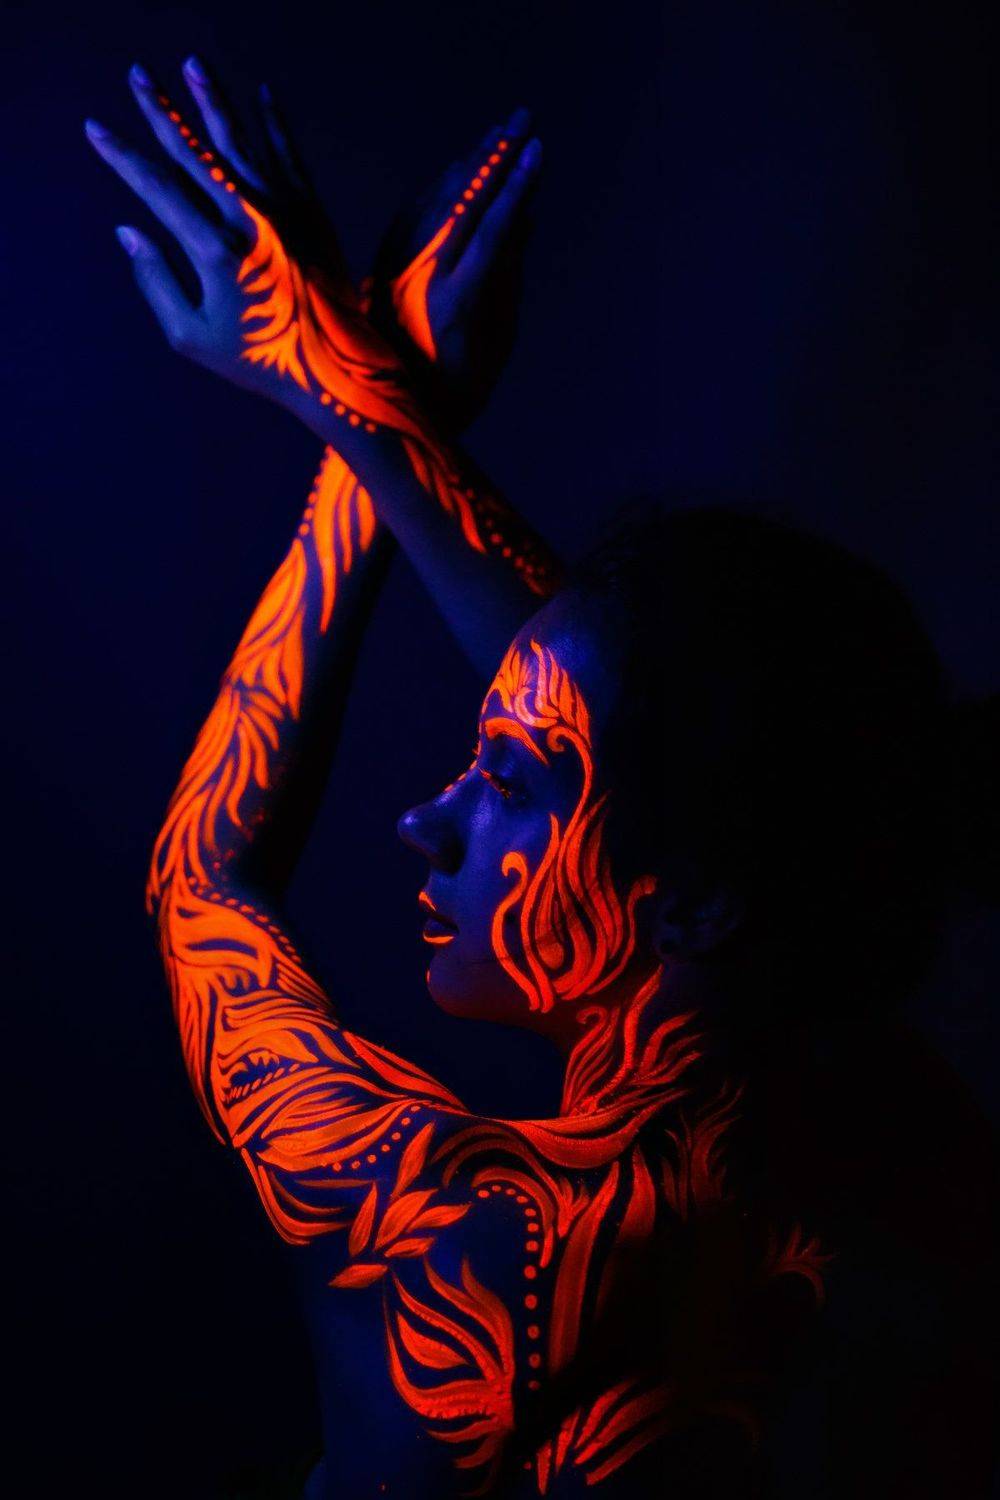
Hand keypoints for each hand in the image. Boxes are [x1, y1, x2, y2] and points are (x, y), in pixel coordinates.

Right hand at [85, 59, 412, 437]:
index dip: (121, 155)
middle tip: (137, 75)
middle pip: (193, 149)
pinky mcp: (312, 212)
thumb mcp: (191, 336)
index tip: (96, 129)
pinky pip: (288, 155)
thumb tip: (127, 230)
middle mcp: (248, 219)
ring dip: (212, 100)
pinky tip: (262, 94)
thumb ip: (156, 281)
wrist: (336, 366)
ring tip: (192, 66)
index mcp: (212, 250)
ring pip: (240, 141)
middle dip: (161, 109)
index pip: (155, 187)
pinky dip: (274, 123)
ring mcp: (284, 211)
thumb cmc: (257, 360)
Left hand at [368, 110, 541, 428]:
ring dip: (467, 164)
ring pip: (433, 200)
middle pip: (461, 201)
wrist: (387, 415)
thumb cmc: (456, 390)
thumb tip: (524, 221)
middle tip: (522, 118)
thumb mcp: (496, 343)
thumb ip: (509, 279)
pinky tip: (459, 171)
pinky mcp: (381, 266)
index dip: (516, 187)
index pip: (491, 229)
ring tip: (497, 135)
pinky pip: (412, 213)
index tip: (538, 151)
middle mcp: (419, 278)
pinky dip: (439, 189)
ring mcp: (395, 269)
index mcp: (455, 302)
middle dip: (494, 155)